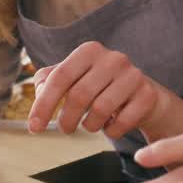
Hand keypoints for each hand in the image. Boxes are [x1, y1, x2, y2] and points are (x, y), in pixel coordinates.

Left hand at [27, 41, 168, 139]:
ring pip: (100, 110)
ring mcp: (133, 75)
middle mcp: (113, 58)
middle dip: (66, 120)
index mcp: (89, 51)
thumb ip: (48, 81)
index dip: (43, 105)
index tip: (34, 128)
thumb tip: (40, 93)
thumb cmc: (99, 87)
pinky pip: (122, 122)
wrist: (142, 95)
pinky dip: (111, 131)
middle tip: (66, 129)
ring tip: (91, 124)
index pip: (60, 77)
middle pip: (79, 95)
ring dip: (90, 125)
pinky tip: (111, 124)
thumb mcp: (73, 78)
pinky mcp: (147, 95)